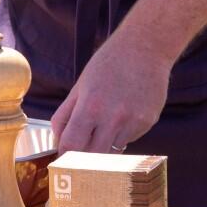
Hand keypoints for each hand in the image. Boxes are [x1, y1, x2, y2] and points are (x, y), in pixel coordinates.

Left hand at [51, 34, 172, 152]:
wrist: (146, 47)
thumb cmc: (109, 63)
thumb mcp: (80, 85)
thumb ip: (65, 115)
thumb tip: (58, 142)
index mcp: (90, 106)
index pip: (72, 146)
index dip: (65, 155)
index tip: (63, 157)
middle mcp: (113, 118)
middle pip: (93, 157)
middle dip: (84, 158)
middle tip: (81, 151)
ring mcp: (133, 122)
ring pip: (113, 151)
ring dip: (105, 145)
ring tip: (107, 122)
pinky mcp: (148, 122)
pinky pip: (130, 139)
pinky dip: (122, 134)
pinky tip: (125, 113)